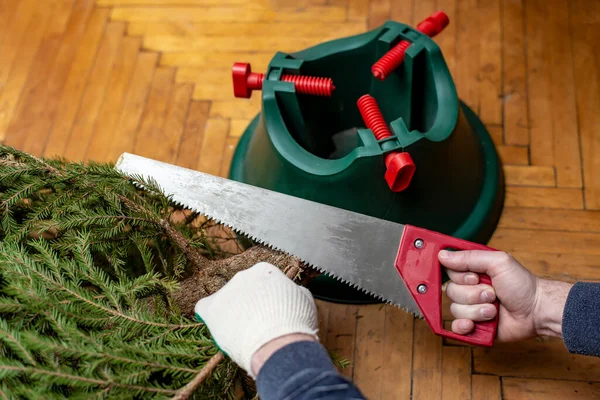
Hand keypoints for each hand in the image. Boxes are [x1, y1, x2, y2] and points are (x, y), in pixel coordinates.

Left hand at [194, 262, 318, 376]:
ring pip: (226, 300)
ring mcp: (226, 291)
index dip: (267, 296)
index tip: (271, 309)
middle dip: (250, 303)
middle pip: (243, 288)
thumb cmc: (295, 323)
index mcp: (264, 270)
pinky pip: (205, 307)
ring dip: (233, 312)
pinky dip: (210, 315)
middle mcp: (243, 275)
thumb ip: (292, 290)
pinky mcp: (212, 309)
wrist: (279, 345)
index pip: (262, 280)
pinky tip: (217, 324)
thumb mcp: (304, 299)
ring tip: (245, 332)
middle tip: (259, 323)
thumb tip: (290, 291)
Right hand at [438, 250, 572, 341]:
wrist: (537, 311)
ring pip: (456, 309)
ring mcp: (471, 308)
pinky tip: (474, 324)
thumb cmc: (522, 285)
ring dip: (476, 310)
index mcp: (472, 272)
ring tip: (494, 310)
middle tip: (492, 294)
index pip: (449, 271)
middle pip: (450, 291)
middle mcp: (469, 289)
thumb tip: (442, 255)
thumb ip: (469, 257)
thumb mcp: (498, 262)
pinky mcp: (474, 326)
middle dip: (472, 294)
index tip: (475, 277)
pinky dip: (463, 326)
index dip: (459, 276)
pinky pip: (456, 328)